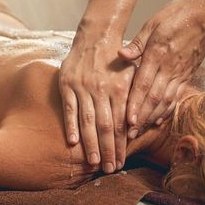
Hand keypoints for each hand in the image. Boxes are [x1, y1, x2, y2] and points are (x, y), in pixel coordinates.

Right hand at [59, 26, 134, 172]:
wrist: (95, 36)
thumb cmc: (116, 60)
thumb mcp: (132, 75)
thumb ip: (134, 99)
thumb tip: (137, 127)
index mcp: (120, 88)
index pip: (121, 123)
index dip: (121, 144)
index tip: (121, 162)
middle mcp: (102, 89)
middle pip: (105, 126)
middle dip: (108, 150)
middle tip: (109, 169)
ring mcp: (83, 87)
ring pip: (87, 120)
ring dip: (90, 143)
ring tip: (93, 162)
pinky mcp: (67, 84)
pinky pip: (69, 108)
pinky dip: (71, 126)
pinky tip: (72, 142)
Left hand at [120, 0, 204, 137]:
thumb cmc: (178, 15)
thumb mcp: (153, 23)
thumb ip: (137, 42)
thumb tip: (120, 55)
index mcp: (157, 55)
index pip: (144, 85)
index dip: (136, 104)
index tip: (127, 120)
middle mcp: (169, 69)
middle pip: (154, 99)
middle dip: (141, 118)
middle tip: (128, 135)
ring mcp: (180, 74)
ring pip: (165, 102)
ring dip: (151, 119)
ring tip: (139, 132)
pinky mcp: (186, 76)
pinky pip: (175, 97)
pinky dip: (166, 111)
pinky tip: (157, 121)